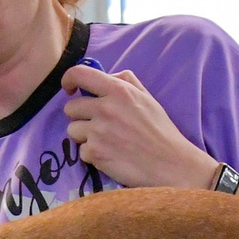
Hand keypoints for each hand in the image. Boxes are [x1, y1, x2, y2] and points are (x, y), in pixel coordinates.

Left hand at [61, 68, 216, 191]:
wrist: (170, 164)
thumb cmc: (160, 131)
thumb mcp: (147, 98)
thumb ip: (127, 82)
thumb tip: (106, 74)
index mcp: (119, 90)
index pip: (79, 74)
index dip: (68, 80)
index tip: (70, 89)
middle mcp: (105, 108)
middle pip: (70, 108)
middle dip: (80, 116)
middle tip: (97, 125)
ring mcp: (98, 131)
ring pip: (72, 130)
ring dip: (85, 136)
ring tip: (106, 142)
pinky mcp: (95, 153)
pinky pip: (81, 151)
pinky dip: (93, 155)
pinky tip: (111, 156)